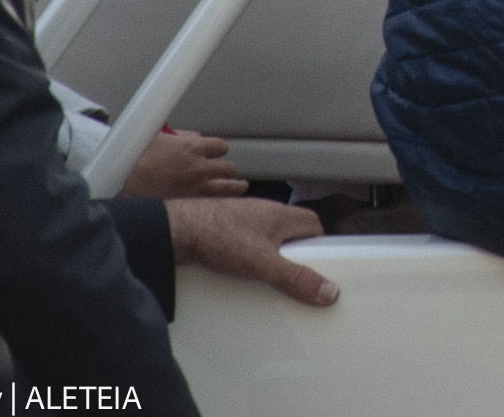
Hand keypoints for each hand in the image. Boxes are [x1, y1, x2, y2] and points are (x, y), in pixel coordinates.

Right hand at [122, 126, 249, 199]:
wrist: (120, 182)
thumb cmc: (134, 159)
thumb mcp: (157, 138)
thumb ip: (180, 137)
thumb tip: (193, 137)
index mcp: (192, 148)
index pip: (221, 147)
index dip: (219, 151)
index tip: (217, 154)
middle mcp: (199, 168)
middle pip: (228, 168)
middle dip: (226, 170)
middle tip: (227, 174)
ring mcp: (197, 188)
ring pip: (229, 188)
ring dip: (235, 187)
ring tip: (240, 187)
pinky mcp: (190, 205)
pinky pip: (215, 204)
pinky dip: (220, 204)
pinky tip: (223, 206)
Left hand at [166, 197, 336, 306]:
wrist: (175, 230)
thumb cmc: (217, 234)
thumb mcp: (264, 263)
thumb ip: (296, 278)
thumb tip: (328, 290)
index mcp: (280, 215)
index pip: (313, 224)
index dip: (319, 245)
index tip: (320, 265)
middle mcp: (262, 214)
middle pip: (289, 233)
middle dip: (292, 255)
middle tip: (290, 277)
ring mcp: (241, 221)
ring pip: (265, 239)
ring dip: (267, 257)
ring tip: (262, 279)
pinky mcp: (222, 230)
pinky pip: (242, 245)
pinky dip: (244, 259)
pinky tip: (236, 274)